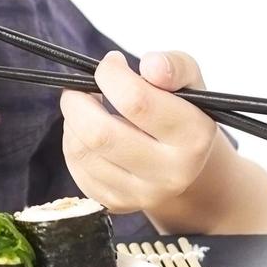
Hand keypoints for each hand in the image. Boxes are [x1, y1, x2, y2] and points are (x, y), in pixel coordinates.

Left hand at [59, 50, 218, 214]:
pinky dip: (73, 142)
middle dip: (77, 101)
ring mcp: (142, 194)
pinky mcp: (117, 204)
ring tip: (87, 107)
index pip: (135, 101)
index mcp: (193, 137)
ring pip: (81, 150)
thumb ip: (173, 66)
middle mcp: (170, 173)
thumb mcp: (188, 80)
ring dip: (73, 120)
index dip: (111, 74)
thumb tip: (150, 65)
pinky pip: (76, 168)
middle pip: (99, 133)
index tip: (112, 62)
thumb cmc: (181, 111)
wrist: (184, 162)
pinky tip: (88, 131)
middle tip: (81, 87)